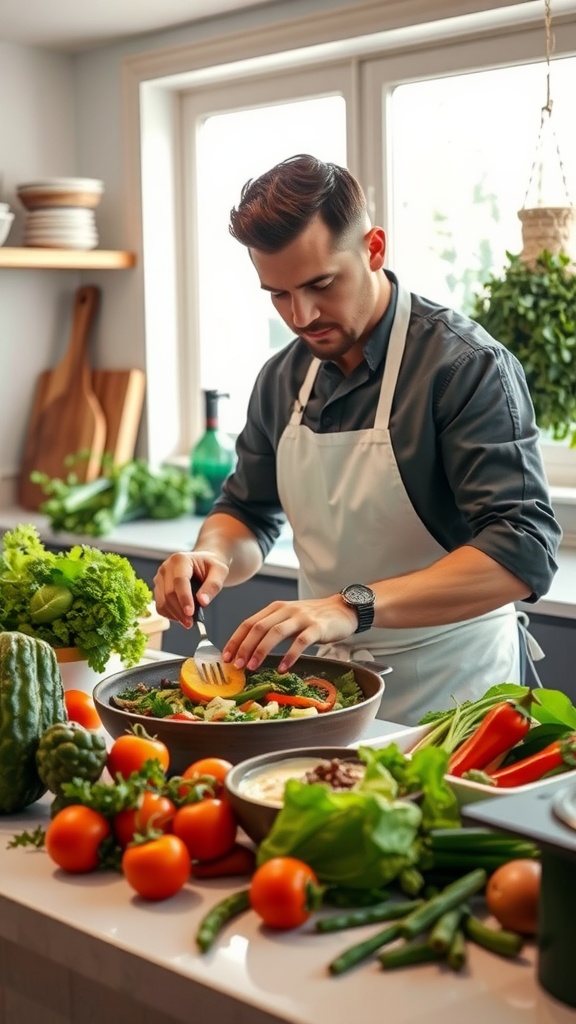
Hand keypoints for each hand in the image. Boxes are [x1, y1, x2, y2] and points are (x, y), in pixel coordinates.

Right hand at [153, 551, 229, 626]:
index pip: (180, 581)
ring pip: (162, 601)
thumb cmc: (211, 566)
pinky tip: (181, 617)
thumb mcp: (220, 572)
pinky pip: (160, 606)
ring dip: (174, 615)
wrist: (204, 563)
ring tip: (188, 622)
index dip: (184, 598)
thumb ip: (213, 586)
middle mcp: (166, 567)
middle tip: (191, 623)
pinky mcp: (158, 588)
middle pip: (169, 593)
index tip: (190, 613)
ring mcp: (160, 578)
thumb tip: (203, 602)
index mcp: (180, 559)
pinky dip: (169, 614)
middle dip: (179, 611)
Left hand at [222, 595, 357, 671]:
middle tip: (236, 665)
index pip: (249, 622)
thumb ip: (272, 629)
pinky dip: (289, 655)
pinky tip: (282, 668)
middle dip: (244, 646)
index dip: (236, 639)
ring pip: (276, 632)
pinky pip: (300, 642)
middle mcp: (286, 610)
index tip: (226, 656)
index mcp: (276, 608)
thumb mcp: (289, 618)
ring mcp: (302, 617)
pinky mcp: (317, 627)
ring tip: (253, 667)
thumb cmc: (314, 618)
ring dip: (261, 650)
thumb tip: (249, 651)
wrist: (343, 609)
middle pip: (259, 627)